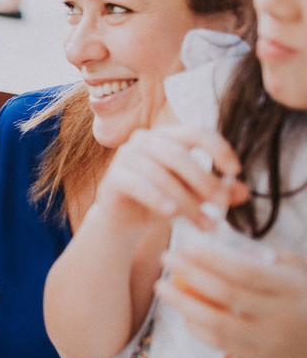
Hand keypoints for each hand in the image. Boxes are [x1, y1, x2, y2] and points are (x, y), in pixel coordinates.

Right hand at [90, 126, 246, 232]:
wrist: (124, 220)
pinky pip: (138, 185)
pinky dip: (157, 199)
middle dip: (203, 180)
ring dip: (187, 201)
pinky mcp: (113, 178)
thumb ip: (217, 191)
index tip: (235, 170)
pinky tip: (171, 213)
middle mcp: (144, 140)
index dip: (217, 148)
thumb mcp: (194, 196)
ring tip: (206, 225)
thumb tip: (244, 192)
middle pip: (178, 154)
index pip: (196, 132)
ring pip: (161, 175)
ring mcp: (125, 157)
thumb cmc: (162, 201)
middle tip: (222, 204)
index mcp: (167, 136)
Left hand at [156, 245, 306, 357]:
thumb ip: (265, 258)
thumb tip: (225, 248)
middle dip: (190, 275)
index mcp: (289, 289)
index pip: (245, 272)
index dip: (212, 259)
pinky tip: (183, 312)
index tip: (185, 246)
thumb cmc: (306, 298)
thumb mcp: (297, 272)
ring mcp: (269, 341)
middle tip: (166, 258)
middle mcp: (279, 316)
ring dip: (184, 305)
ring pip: (218, 325)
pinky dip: (197, 328)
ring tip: (162, 287)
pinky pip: (220, 344)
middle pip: (226, 295)